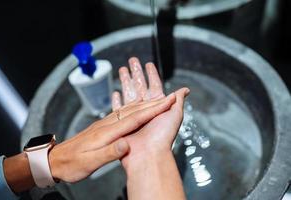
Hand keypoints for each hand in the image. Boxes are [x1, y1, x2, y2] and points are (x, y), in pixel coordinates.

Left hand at [48, 93, 175, 182]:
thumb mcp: (89, 162)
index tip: (167, 102)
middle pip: (134, 110)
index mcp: (106, 133)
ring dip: (145, 103)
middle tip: (169, 96)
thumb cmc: (72, 163)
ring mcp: (104, 124)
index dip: (152, 110)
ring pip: (129, 109)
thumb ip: (109, 153)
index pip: (134, 118)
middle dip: (153, 103)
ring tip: (158, 98)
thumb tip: (126, 144)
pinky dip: (134, 108)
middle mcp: (107, 124)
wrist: (55, 160)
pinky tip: (137, 106)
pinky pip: (122, 113)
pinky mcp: (102, 126)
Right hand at [112, 57, 187, 199]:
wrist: (148, 155)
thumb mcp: (175, 114)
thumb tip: (186, 89)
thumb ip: (178, 100)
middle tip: (132, 60)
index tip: (148, 63)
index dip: (151, 74)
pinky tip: (115, 92)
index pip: (155, 85)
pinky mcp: (123, 122)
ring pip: (129, 93)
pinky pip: (119, 108)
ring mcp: (134, 115)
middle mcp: (146, 109)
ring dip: (125, 81)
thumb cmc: (163, 136)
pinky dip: (117, 100)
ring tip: (122, 69)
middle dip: (136, 73)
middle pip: (140, 86)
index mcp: (159, 106)